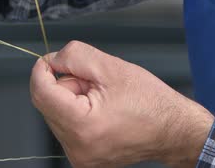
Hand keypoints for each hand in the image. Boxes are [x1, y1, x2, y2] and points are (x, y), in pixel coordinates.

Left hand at [30, 41, 213, 167]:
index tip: (50, 60)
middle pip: (47, 102)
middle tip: (95, 82)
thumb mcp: (110, 67)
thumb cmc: (151, 103)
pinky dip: (77, 112)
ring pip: (55, 113)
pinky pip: (66, 126)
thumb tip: (51, 60)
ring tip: (103, 99)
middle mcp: (77, 147)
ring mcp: (80, 156)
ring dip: (72, 99)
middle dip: (66, 84)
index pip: (40, 92)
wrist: (174, 131)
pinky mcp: (83, 157)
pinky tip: (100, 111)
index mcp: (82, 126)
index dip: (42, 70)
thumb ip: (74, 57)